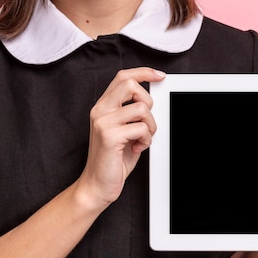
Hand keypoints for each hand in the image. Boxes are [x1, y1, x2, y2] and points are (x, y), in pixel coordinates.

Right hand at [78, 67, 165, 207]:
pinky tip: (137, 148)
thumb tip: (151, 99)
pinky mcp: (109, 135)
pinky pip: (141, 128)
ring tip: (142, 139)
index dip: (143, 72)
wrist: (97, 185)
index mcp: (103, 106)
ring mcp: (103, 122)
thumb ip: (131, 112)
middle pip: (130, 84)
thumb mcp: (123, 130)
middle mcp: (100, 110)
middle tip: (145, 121)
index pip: (123, 76)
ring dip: (150, 126)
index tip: (160, 76)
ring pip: (141, 108)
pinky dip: (146, 140)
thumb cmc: (113, 159)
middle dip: (148, 100)